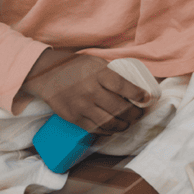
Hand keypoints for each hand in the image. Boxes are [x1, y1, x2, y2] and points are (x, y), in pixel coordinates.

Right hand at [22, 50, 149, 134]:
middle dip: (134, 114)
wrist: (46, 75)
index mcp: (97, 74)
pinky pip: (96, 129)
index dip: (137, 94)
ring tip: (129, 122)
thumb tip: (134, 85)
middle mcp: (90, 91)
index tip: (146, 98)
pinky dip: (109, 130)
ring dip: (124, 125)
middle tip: (139, 113)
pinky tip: (114, 127)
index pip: (123, 86)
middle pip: (119, 108)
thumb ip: (111, 73)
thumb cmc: (74, 66)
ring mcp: (82, 107)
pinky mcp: (75, 118)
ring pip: (109, 123)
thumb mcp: (94, 62)